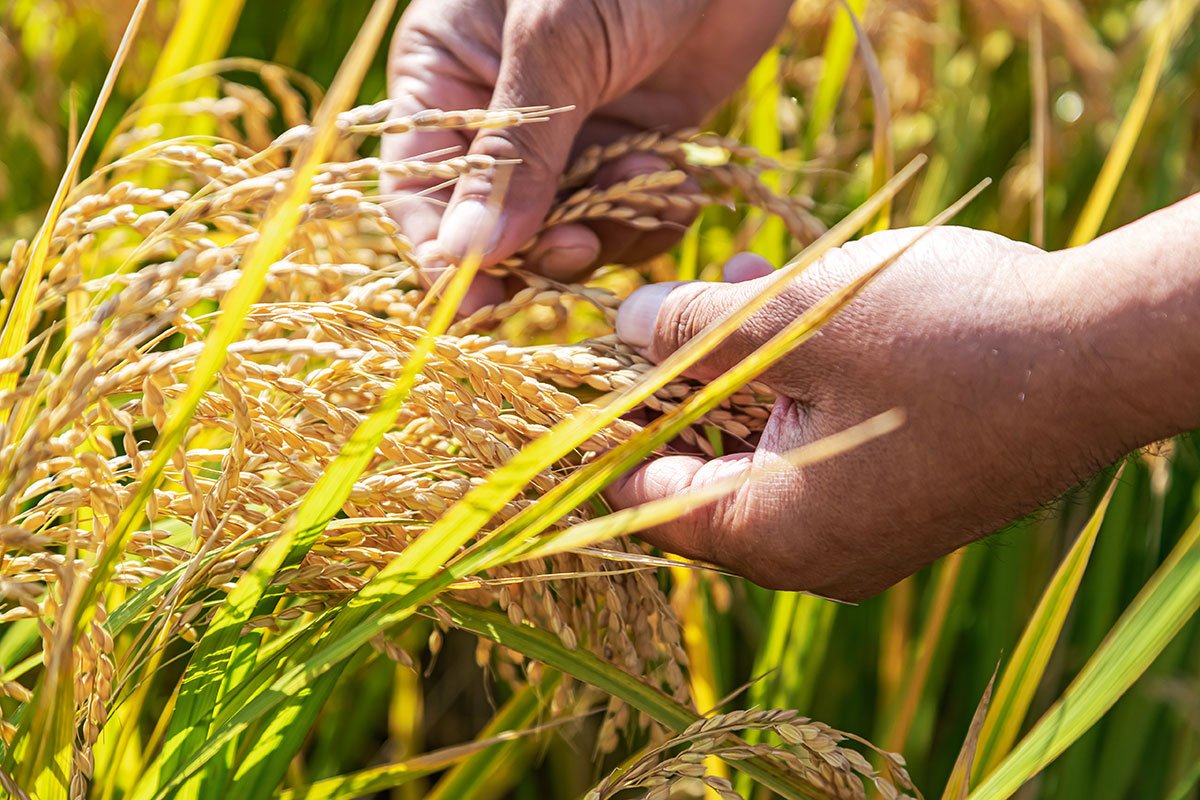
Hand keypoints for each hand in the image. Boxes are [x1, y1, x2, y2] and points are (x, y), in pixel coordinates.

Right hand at [385, 0, 792, 311]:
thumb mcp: (556, 44)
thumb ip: (516, 151)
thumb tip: (470, 257)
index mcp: (445, 75)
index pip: (418, 187)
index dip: (442, 252)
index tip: (475, 305)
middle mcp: (501, 115)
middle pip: (494, 226)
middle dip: (536, 248)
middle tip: (578, 248)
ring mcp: (571, 136)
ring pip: (567, 230)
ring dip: (606, 229)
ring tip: (641, 182)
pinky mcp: (637, 147)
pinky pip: (630, 216)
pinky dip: (652, 213)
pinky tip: (673, 171)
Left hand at [608, 226, 1185, 599]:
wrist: (1104, 352)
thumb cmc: (943, 340)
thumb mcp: (792, 318)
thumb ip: (690, 327)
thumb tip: (625, 322)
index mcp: (771, 536)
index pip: (644, 500)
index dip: (606, 431)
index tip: (581, 373)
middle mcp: (815, 555)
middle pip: (703, 472)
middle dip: (680, 382)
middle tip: (659, 311)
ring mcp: (867, 530)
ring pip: (765, 447)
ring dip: (741, 368)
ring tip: (735, 281)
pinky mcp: (907, 497)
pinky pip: (822, 445)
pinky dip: (797, 382)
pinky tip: (795, 303)